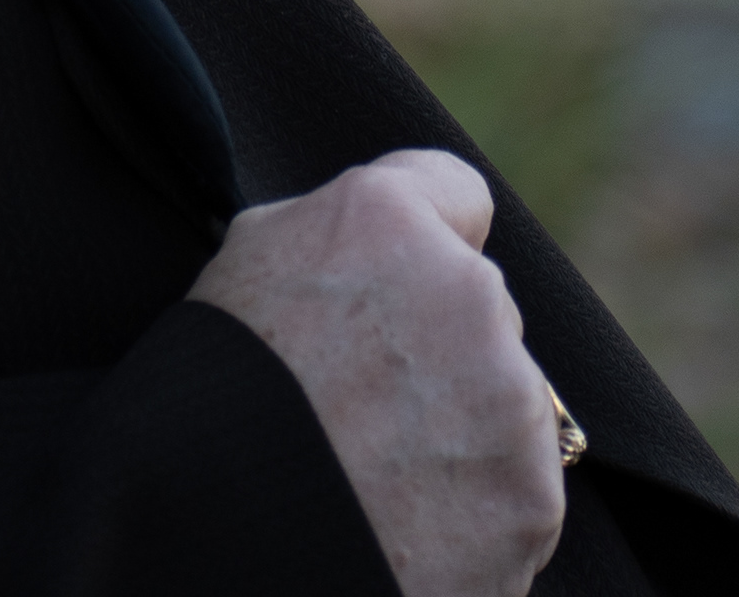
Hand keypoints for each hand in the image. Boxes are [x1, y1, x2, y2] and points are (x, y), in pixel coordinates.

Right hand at [188, 150, 564, 596]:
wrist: (208, 544)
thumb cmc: (211, 400)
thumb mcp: (248, 267)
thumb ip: (336, 232)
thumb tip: (387, 237)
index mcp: (386, 220)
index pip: (455, 194)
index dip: (422, 247)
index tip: (394, 291)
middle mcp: (467, 293)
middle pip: (482, 310)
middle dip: (439, 353)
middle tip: (363, 411)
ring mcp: (509, 400)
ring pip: (506, 405)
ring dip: (461, 435)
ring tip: (376, 481)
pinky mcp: (530, 498)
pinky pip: (516, 493)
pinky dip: (473, 517)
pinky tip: (405, 528)